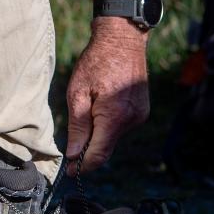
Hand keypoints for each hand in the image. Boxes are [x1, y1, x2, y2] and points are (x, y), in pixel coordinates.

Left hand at [65, 18, 149, 174]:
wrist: (123, 40)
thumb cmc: (96, 63)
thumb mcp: (77, 94)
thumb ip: (77, 127)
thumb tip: (74, 154)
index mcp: (115, 117)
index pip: (98, 154)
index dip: (83, 166)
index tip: (71, 172)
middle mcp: (131, 120)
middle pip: (106, 149)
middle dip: (88, 153)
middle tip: (71, 154)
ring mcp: (140, 116)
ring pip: (113, 139)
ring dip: (98, 137)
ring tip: (86, 116)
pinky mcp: (142, 112)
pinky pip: (121, 128)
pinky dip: (107, 127)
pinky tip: (99, 111)